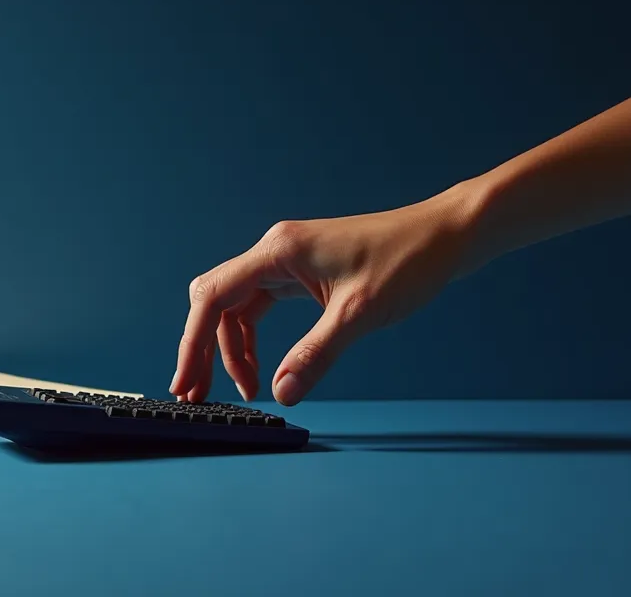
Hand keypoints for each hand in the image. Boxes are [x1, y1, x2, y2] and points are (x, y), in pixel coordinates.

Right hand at [170, 192, 476, 405]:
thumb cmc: (408, 262)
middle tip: (199, 392)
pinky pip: (259, 307)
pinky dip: (253, 338)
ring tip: (243, 389)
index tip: (186, 380)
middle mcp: (274, 252)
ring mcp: (285, 261)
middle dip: (203, 348)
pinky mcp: (300, 273)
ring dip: (231, 348)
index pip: (214, 298)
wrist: (444, 236)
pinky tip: (263, 366)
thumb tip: (281, 393)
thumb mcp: (360, 314)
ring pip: (236, 307)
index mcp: (278, 252)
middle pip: (215, 301)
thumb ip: (316, 354)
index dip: (193, 343)